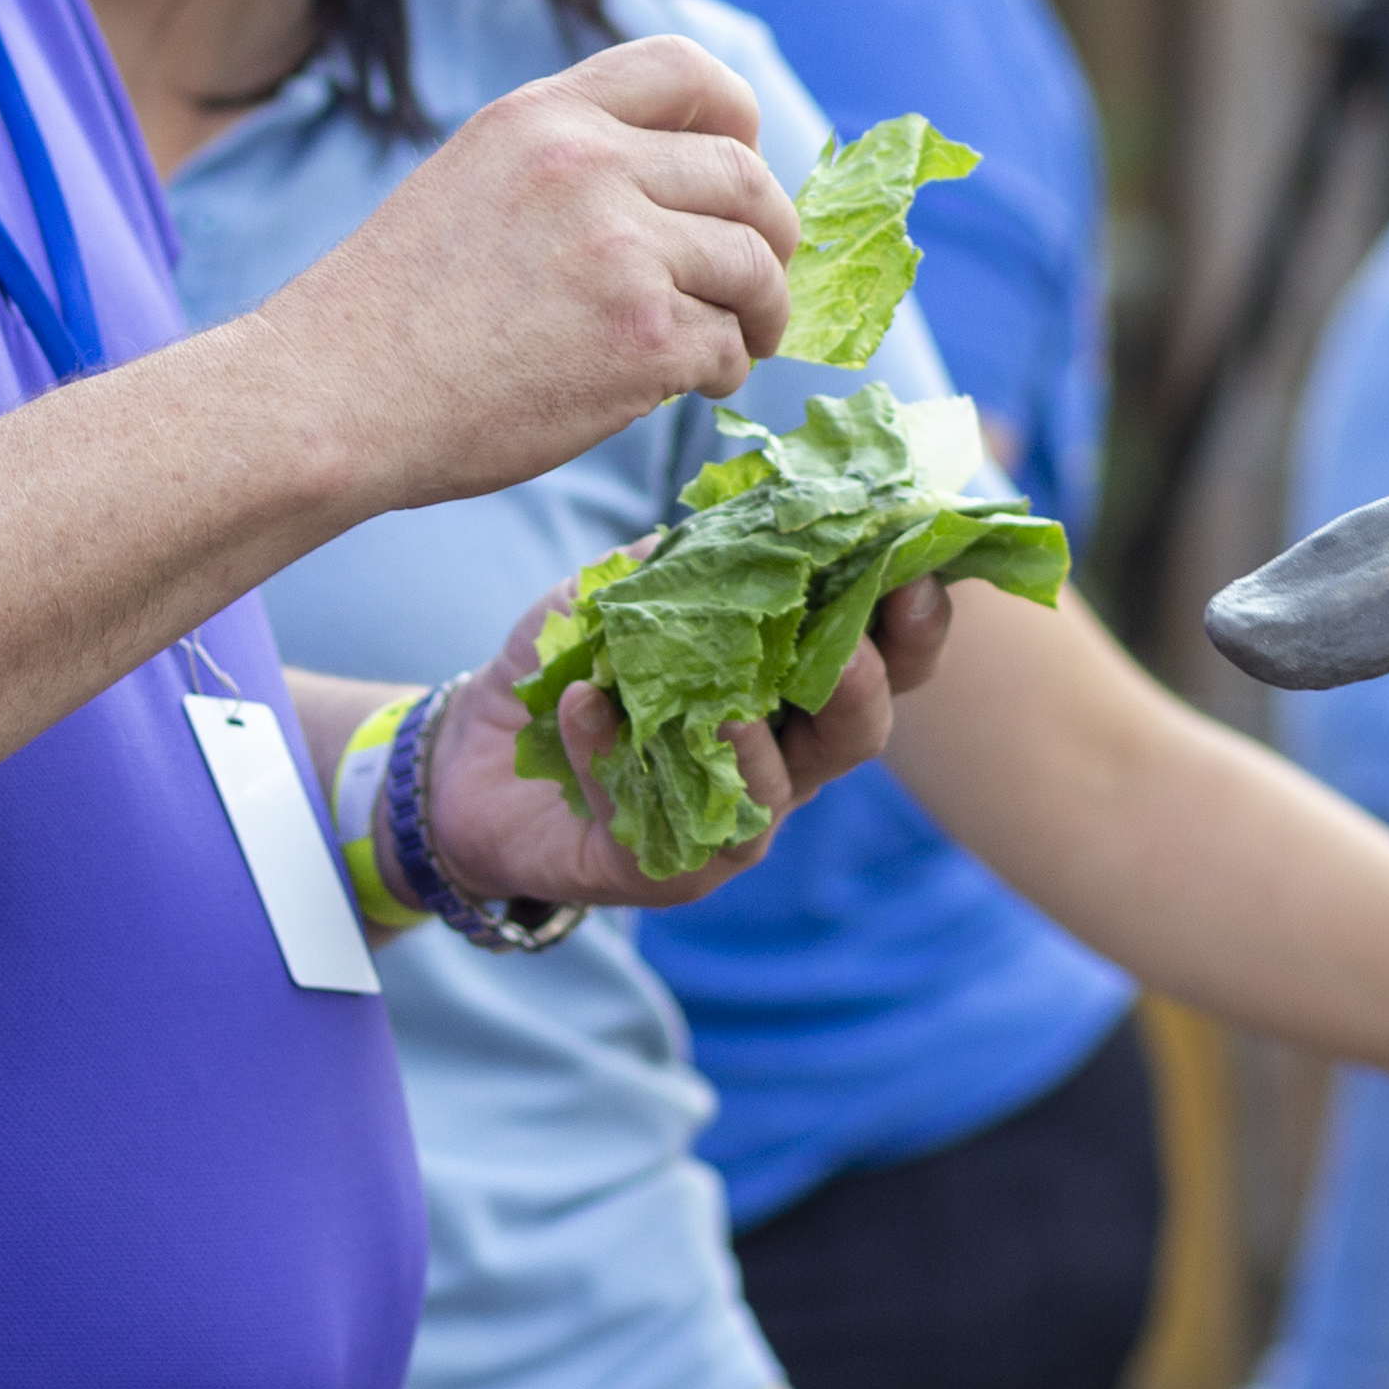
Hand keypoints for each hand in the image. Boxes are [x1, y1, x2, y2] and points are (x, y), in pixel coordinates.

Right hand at [272, 39, 801, 515]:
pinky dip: (722, 370)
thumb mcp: (472, 179)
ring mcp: (622, 252)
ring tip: (744, 343)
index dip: (740, 119)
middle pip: (745, 180)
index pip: (686, 70)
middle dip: (775, 234)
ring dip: (763, 312)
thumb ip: (566, 164)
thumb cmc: (394, 310)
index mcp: (543, 117)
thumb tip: (686, 185)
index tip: (748, 164)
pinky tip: (692, 384)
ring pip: (751, 269)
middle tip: (766, 279)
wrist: (334, 397)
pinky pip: (726, 345)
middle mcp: (590, 167)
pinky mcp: (642, 339)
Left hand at [418, 572, 959, 909]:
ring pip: (776, 797)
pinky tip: (584, 709)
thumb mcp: (617, 595)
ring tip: (717, 708)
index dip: (912, 623)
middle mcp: (777, 759)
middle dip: (862, 689)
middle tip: (847, 650)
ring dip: (752, 747)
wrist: (471, 756)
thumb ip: (675, 561)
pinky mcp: (661, 870)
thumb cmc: (569, 669)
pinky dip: (619, 760)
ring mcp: (726, 825)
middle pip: (859, 736)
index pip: (881, 659)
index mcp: (787, 686)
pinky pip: (663, 829)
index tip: (917, 573)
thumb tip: (730, 519)